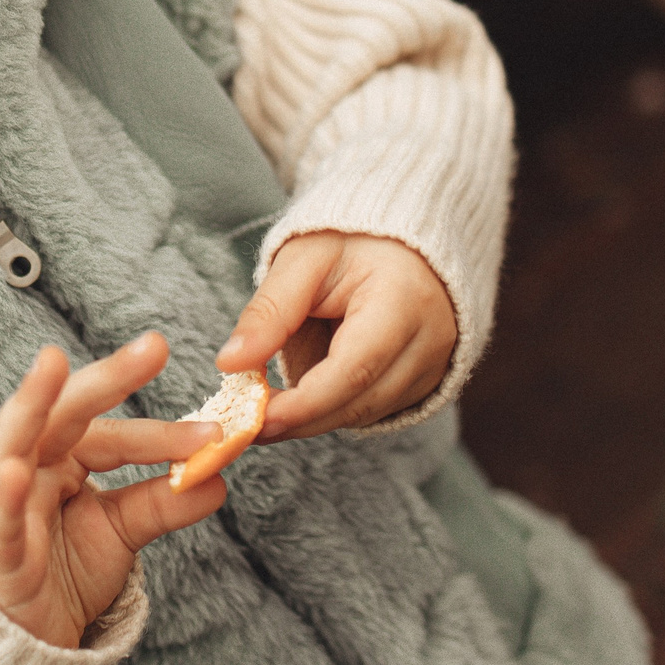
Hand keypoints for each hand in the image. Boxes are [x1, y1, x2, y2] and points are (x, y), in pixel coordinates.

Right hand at [0, 334, 225, 648]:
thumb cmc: (60, 573)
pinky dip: (4, 496)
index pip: (110, 434)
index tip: (215, 431)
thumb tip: (217, 480)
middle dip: (106, 378)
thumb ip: (158, 504)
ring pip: (12, 444)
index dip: (161, 434)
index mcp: (58, 457)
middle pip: (63, 413)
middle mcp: (26, 466)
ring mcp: (1, 502)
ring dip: (29, 404)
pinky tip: (16, 472)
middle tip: (154, 347)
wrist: (23, 640)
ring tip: (51, 365)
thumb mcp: (118, 533)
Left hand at [217, 232, 457, 441]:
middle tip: (248, 423)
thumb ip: (270, 311)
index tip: (256, 418)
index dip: (304, 403)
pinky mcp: (426, 380)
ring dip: (315, 419)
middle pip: (361, 402)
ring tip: (268, 407)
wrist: (400, 241)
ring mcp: (434, 364)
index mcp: (404, 299)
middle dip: (301, 420)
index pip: (354, 368)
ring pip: (368, 415)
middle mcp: (430, 339)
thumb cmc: (351, 241)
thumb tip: (230, 363)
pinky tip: (305, 396)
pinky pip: (376, 411)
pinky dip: (336, 410)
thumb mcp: (302, 260)